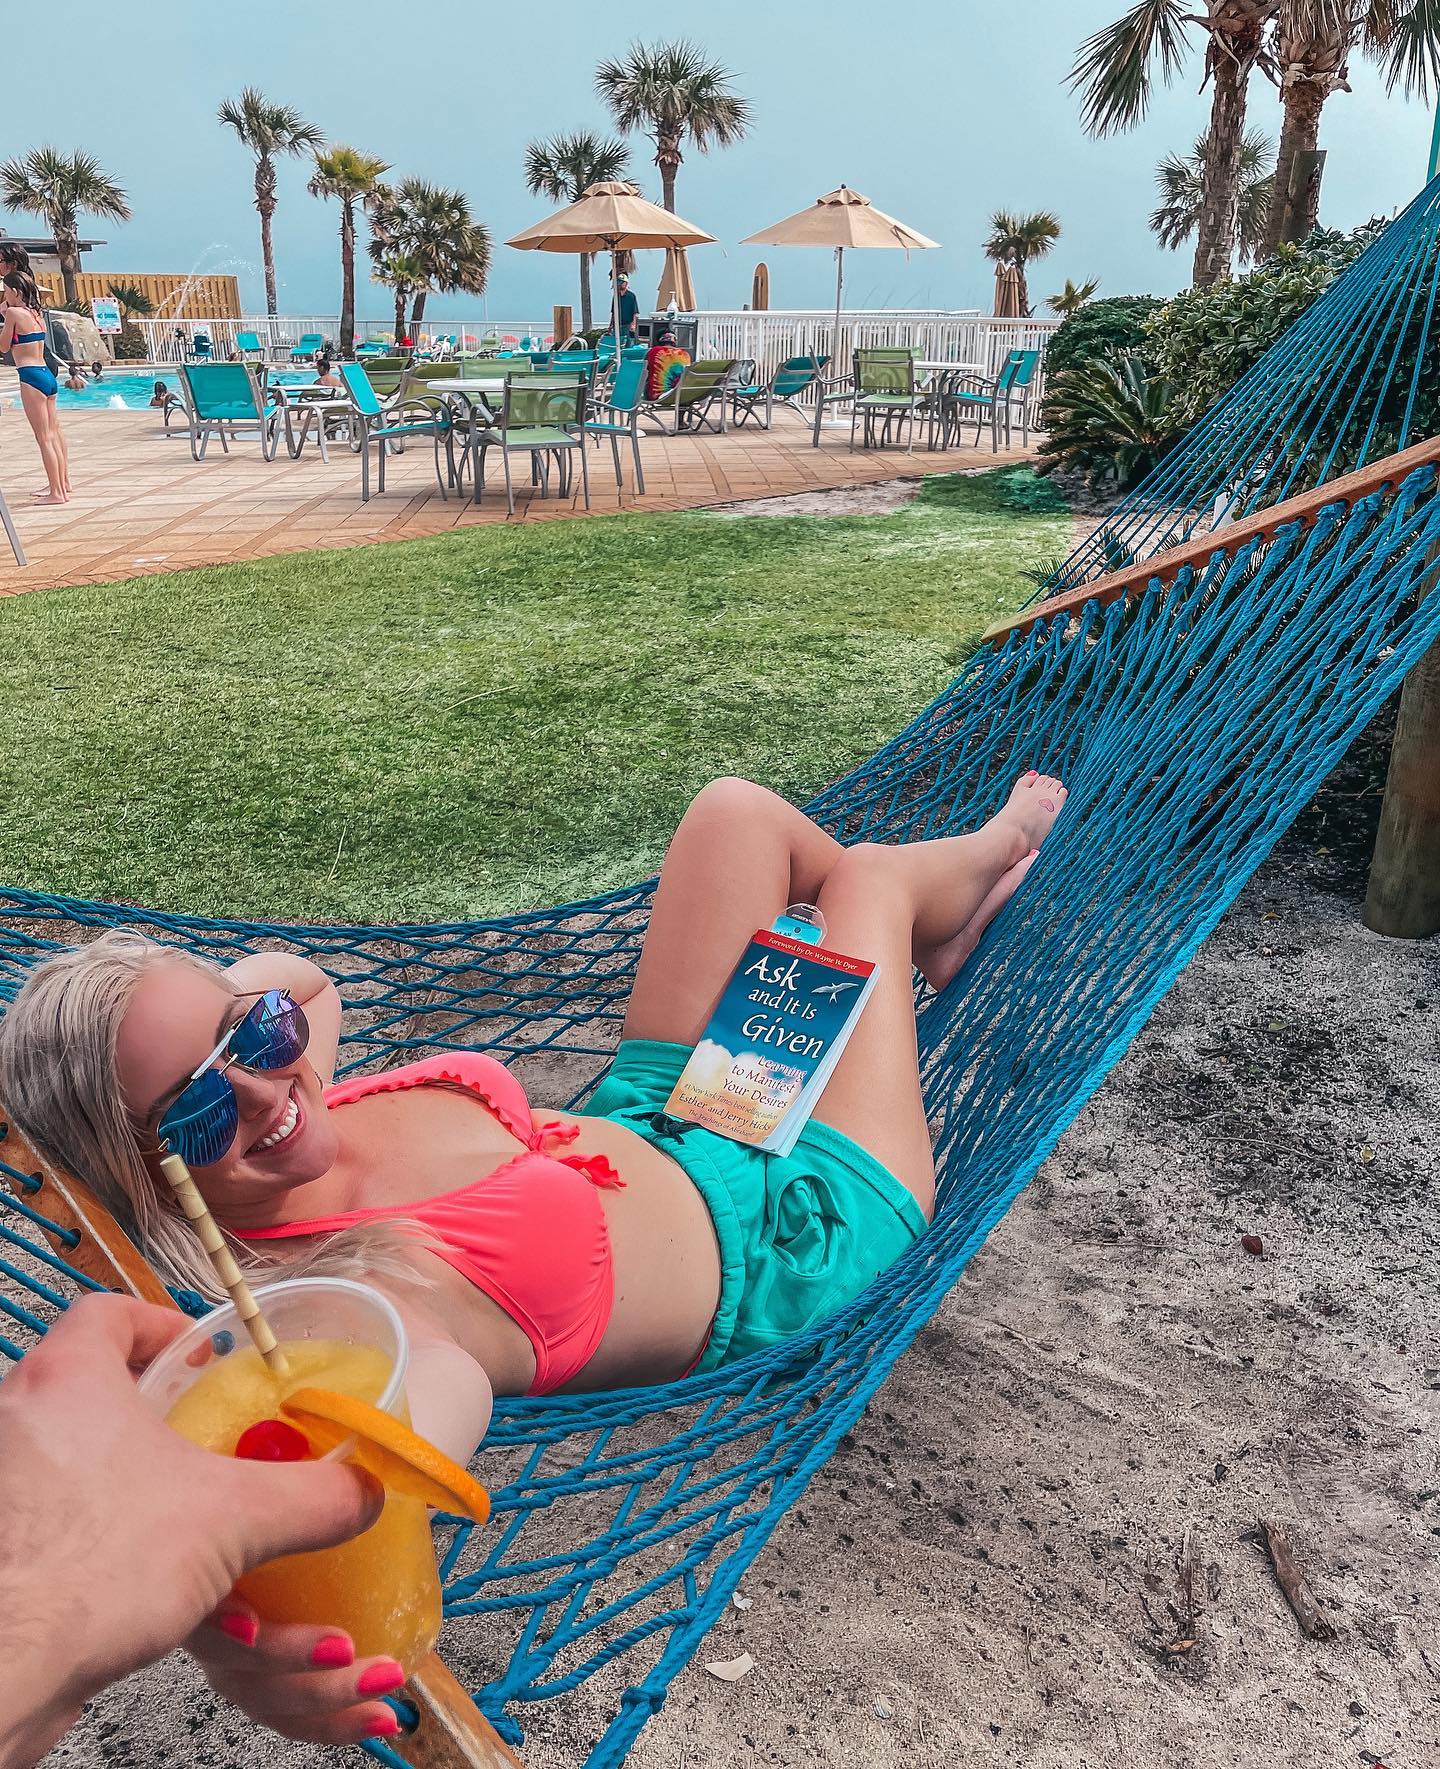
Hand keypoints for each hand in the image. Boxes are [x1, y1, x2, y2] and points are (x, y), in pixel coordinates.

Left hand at [0, 1296, 382, 1768]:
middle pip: (85, 1381)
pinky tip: (132, 1562)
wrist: (2, 1670)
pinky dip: (90, 1524)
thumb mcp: (234, 1520)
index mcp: (67, 1377)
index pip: (107, 1312)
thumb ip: (313, 1497)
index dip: (160, 1326)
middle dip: (147, 1405)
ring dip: (119, 1468)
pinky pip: (46, 1512)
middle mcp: (15, 1418)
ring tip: (175, 1501)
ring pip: (64, 1451)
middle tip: (200, 1429)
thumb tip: (363, 1492)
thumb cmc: (89, 1571)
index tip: (201, 1356)